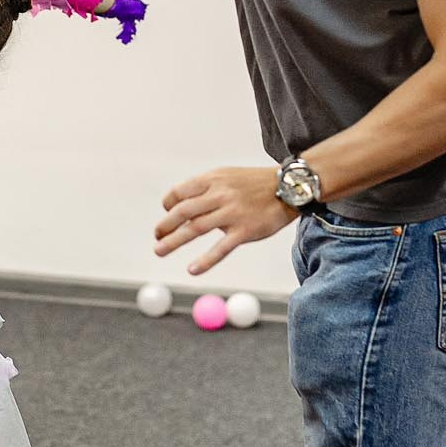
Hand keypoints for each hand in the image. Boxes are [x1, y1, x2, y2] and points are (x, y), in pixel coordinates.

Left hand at [154, 166, 295, 274]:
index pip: (180, 192)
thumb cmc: (255, 184)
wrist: (289, 188)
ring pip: (196, 228)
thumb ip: (205, 190)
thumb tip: (182, 208)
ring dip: (174, 241)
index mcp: (213, 180)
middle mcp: (220, 195)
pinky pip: (221, 248)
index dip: (168, 204)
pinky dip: (205, 260)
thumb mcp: (227, 177)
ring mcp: (232, 213)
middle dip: (165, 225)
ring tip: (159, 250)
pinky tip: (192, 269)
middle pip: (183, 211)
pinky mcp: (245, 231)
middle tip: (156, 236)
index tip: (167, 213)